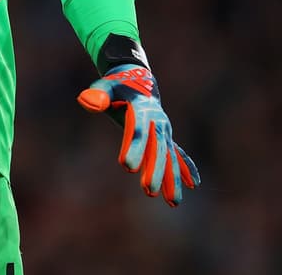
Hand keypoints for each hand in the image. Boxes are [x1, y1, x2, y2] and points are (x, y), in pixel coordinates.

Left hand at [78, 35, 199, 205]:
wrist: (139, 79)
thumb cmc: (118, 86)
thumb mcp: (107, 87)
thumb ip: (98, 94)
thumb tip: (87, 101)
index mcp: (141, 108)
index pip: (137, 130)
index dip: (134, 147)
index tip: (127, 166)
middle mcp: (157, 120)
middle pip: (157, 147)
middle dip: (155, 170)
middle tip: (149, 191)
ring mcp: (164, 129)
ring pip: (170, 156)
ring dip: (173, 178)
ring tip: (174, 202)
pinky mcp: (166, 136)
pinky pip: (179, 153)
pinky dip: (186, 168)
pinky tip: (194, 184)